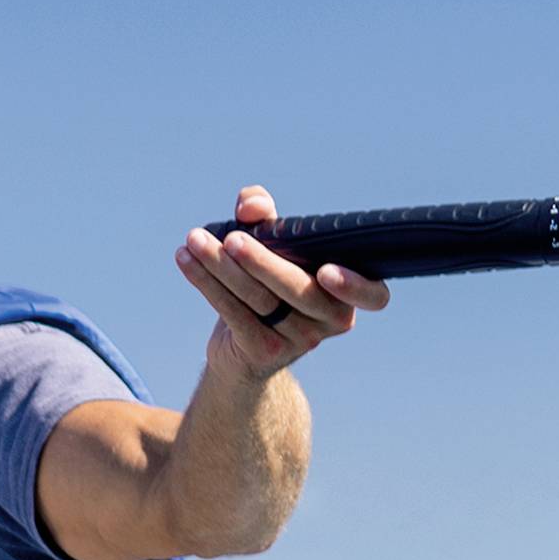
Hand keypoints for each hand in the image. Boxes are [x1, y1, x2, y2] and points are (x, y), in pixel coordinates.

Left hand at [174, 186, 389, 381]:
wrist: (242, 345)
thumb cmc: (266, 280)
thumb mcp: (270, 242)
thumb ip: (264, 214)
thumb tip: (250, 207)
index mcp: (346, 291)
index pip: (373, 296)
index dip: (355, 287)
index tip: (324, 270)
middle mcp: (331, 320)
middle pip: (299, 290)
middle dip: (262, 262)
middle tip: (231, 238)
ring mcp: (299, 341)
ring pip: (260, 300)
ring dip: (222, 267)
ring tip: (195, 240)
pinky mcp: (265, 352)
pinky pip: (234, 315)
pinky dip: (206, 283)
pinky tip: (185, 259)